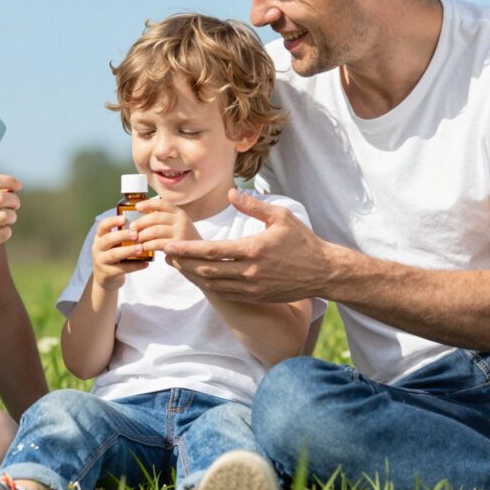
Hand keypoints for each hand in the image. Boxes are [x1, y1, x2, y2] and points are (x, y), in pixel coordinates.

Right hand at [0, 173, 21, 280]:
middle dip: (14, 200)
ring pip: (6, 216)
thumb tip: (10, 189)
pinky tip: (0, 232)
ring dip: (12, 216)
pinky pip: (4, 233)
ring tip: (7, 219)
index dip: (9, 181)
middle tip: (15, 205)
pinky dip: (7, 231)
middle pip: (1, 198)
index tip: (18, 186)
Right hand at [91, 214, 150, 291]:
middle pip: (108, 239)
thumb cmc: (114, 257)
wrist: (105, 280)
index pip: (103, 226)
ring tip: (141, 248)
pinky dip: (135, 266)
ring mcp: (101, 261)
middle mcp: (97, 248)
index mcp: (99, 238)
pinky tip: (145, 263)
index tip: (124, 218)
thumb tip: (142, 223)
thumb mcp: (114, 245)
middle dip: (122, 235)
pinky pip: (122, 269)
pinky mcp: (107, 274)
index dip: (112, 221)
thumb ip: (123, 236)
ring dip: (128, 250)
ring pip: (114, 254)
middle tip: (135, 234)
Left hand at [132, 198, 200, 251]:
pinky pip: (158, 243)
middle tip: (132, 229)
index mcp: (179, 213)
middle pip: (155, 217)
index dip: (148, 204)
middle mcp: (181, 220)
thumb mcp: (177, 226)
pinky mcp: (178, 245)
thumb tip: (138, 222)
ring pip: (155, 230)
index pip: (162, 204)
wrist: (200, 256)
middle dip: (140, 223)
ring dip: (142, 235)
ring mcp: (181, 232)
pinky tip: (142, 248)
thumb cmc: (183, 241)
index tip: (137, 207)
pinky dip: (147, 245)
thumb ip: (163, 221)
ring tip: (135, 240)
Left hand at [164, 189, 331, 302]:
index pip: (211, 251)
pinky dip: (208, 287)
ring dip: (192, 276)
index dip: (187, 250)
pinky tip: (198, 278)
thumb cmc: (302, 241)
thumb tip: (231, 193)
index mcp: (253, 249)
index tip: (170, 246)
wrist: (323, 272)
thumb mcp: (280, 216)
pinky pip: (225, 294)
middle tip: (166, 255)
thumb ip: (253, 205)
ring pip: (213, 285)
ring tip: (177, 266)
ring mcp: (252, 287)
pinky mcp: (255, 297)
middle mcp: (250, 271)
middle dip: (183, 264)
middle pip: (206, 270)